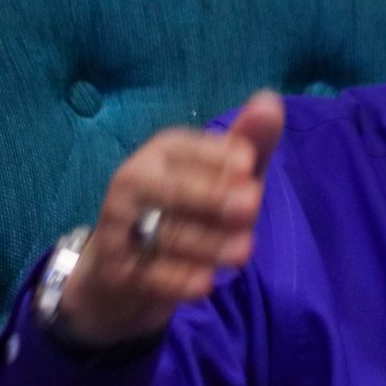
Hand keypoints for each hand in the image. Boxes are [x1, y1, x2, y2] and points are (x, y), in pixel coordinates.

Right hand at [56, 90, 284, 349]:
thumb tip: (269, 100)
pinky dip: (176, 280)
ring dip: (207, 244)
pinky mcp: (115, 269)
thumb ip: (249, 142)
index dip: (217, 158)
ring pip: (165, 234)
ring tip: (244, 252)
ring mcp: (118, 225)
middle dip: (212, 197)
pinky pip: (148, 274)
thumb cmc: (188, 208)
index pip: (187, 150)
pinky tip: (205, 285)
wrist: (123, 269)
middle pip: (174, 191)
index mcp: (164, 152)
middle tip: (251, 206)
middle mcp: (134, 181)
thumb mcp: (222, 174)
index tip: (248, 164)